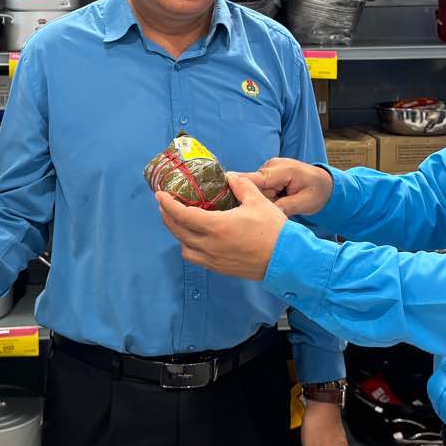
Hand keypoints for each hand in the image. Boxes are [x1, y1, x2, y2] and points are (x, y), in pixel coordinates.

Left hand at [155, 172, 286, 280]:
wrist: (286, 260)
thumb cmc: (274, 230)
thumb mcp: (258, 201)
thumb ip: (241, 186)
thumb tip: (229, 177)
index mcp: (216, 226)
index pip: (182, 214)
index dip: (167, 204)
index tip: (160, 195)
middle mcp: (210, 245)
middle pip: (177, 231)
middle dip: (167, 217)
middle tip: (165, 205)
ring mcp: (213, 259)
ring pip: (184, 247)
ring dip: (178, 234)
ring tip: (180, 222)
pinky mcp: (219, 268)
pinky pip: (196, 258)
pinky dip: (189, 247)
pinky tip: (196, 239)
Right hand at [239, 158, 332, 217]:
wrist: (325, 184)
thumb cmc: (318, 191)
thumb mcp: (306, 202)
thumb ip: (285, 207)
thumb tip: (266, 213)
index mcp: (282, 170)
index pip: (256, 178)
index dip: (237, 184)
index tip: (221, 190)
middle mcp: (271, 167)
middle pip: (252, 187)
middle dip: (257, 200)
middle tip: (268, 209)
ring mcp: (268, 171)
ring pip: (255, 190)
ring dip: (262, 200)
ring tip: (275, 205)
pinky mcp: (267, 177)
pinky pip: (258, 190)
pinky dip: (264, 199)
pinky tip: (273, 202)